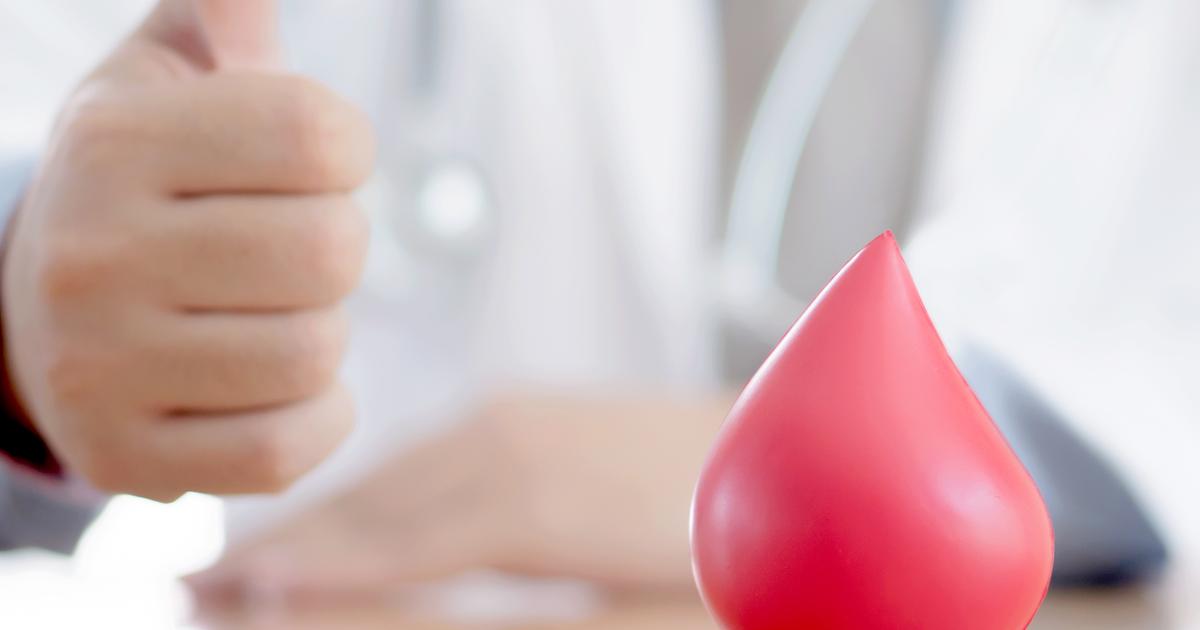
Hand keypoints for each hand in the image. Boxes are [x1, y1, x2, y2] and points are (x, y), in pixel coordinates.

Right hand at [1, 0, 372, 499]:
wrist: (38, 314)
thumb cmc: (142, 186)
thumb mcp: (163, 80)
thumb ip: (221, 15)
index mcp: (113, 143)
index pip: (320, 138)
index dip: (345, 153)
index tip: (311, 166)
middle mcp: (91, 256)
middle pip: (329, 252)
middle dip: (336, 247)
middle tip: (289, 252)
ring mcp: (98, 369)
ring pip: (314, 354)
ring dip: (323, 333)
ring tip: (269, 316)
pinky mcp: (123, 458)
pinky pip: (284, 451)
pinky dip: (317, 418)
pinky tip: (279, 387)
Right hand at [187, 392, 730, 600]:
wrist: (812, 438)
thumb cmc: (746, 544)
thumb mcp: (646, 612)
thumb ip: (509, 618)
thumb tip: (392, 599)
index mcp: (545, 493)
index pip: (411, 539)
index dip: (327, 571)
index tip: (241, 595)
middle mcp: (521, 440)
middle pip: (388, 500)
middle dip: (299, 542)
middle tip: (204, 583)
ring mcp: (527, 419)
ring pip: (402, 473)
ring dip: (329, 515)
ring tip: (255, 560)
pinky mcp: (535, 416)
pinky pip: (435, 458)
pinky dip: (380, 492)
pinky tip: (354, 516)